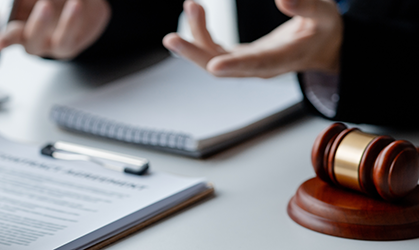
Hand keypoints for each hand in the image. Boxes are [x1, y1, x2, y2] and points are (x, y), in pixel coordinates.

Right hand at [0, 0, 109, 58]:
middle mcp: (25, 34)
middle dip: (6, 37)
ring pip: (34, 43)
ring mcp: (44, 44)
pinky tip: (75, 5)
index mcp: (14, 18)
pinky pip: (64, 39)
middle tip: (10, 30)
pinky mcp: (66, 48)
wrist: (86, 4)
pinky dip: (69, 22)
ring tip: (45, 4)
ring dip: (38, 24)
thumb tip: (14, 0)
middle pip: (9, 40)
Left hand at [163, 0, 341, 77]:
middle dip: (194, 54)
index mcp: (283, 59)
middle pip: (221, 68)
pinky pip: (214, 50)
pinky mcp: (240, 59)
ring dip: (196, 37)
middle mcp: (260, 68)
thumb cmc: (324, 30)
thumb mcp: (324, 13)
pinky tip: (196, 12)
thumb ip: (306, 6)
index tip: (214, 65)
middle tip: (172, 39)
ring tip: (192, 5)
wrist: (324, 48)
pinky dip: (201, 34)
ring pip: (213, 58)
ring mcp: (247, 65)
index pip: (255, 65)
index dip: (234, 66)